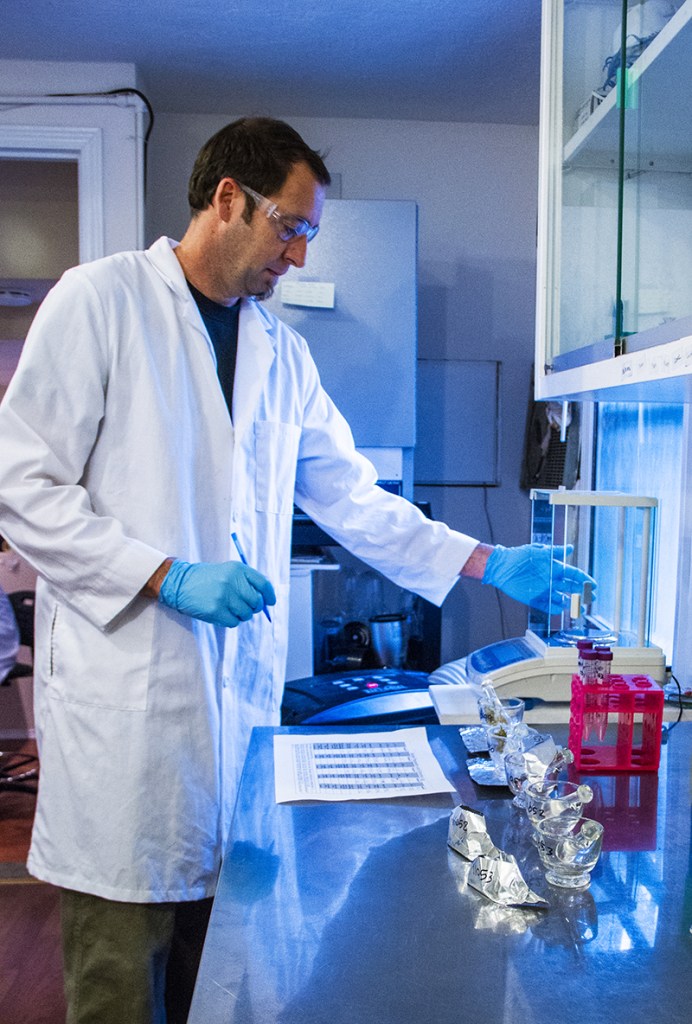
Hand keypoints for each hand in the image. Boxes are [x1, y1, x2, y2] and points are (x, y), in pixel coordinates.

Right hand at [158, 559, 275, 627]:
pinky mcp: (215, 610)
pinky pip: (233, 622)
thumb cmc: (205, 579)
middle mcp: (233, 581)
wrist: (179, 582)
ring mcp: (224, 596)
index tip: (270, 602)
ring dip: (240, 615)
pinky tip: (221, 614)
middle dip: (253, 608)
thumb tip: (264, 601)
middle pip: (256, 602)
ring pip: (246, 614)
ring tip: (229, 609)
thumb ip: (245, 582)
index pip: (263, 583)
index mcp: (237, 569)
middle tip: (244, 608)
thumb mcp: (226, 572)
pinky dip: (230, 621)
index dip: (269, 595)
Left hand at [482, 543, 596, 613]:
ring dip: (571, 603)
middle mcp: (551, 580)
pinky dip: (554, 609)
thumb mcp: (539, 551)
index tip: (593, 585)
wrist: (501, 566)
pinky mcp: (534, 599)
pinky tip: (560, 609)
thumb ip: (555, 552)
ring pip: (561, 599)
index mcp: (554, 568)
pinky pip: (546, 606)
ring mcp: (543, 590)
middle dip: (582, 593)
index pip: (573, 574)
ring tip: (580, 608)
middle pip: (571, 588)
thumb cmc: (519, 556)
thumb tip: (571, 547)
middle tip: (591, 598)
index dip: (584, 579)